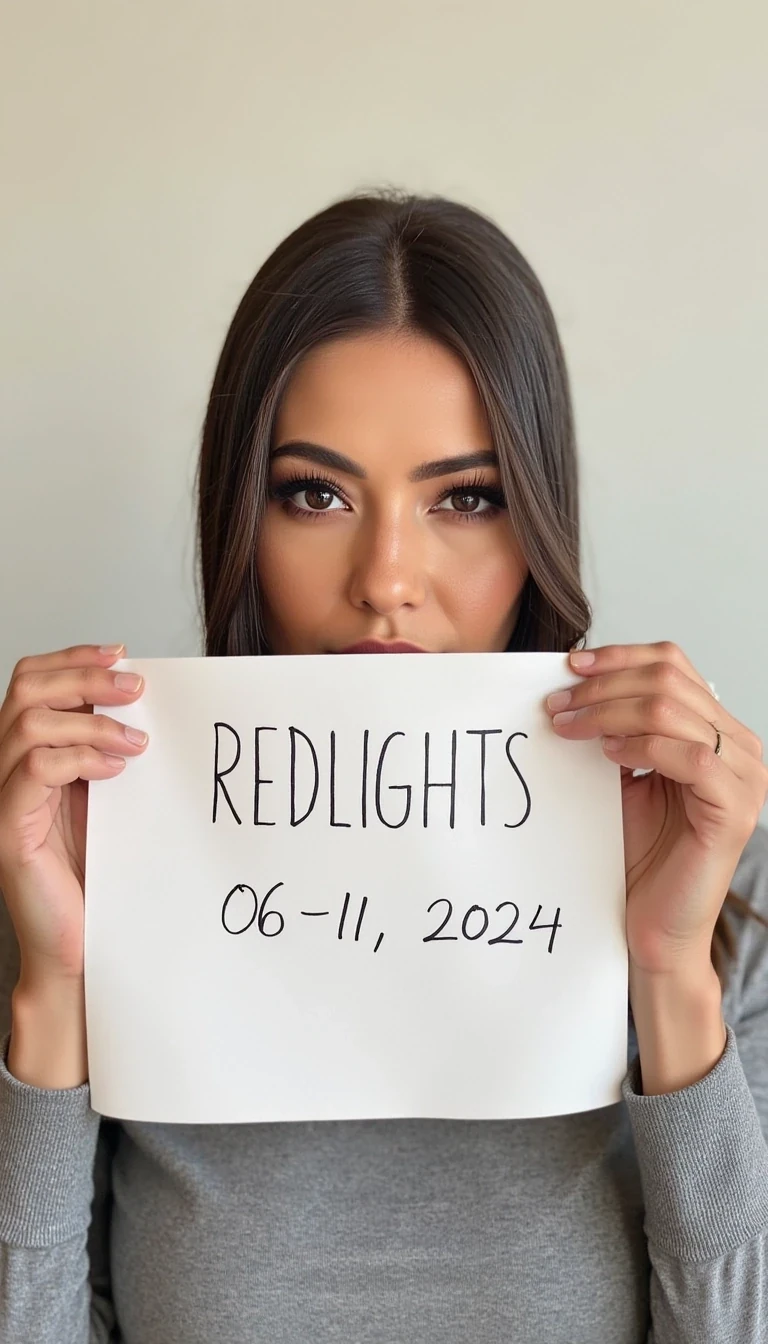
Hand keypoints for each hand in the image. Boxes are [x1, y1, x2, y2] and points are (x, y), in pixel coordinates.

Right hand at [0, 644, 147, 988]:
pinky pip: (34, 769)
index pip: (32, 680)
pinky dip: (80, 758)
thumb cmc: (93, 872)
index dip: (73, 657)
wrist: (76, 943)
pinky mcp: (8, 828)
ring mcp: (1, 796)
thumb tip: (143, 701)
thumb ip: (109, 749)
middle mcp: (4, 766)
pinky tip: (116, 770)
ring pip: (29, 723)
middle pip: (26, 688)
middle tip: (136, 687)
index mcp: (26, 752)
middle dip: (85, 675)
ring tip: (136, 741)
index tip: (122, 653)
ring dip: (91, 721)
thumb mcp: (106, 794)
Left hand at [544, 640, 767, 975]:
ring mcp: (743, 776)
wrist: (652, 927)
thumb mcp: (622, 776)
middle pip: (670, 680)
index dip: (620, 657)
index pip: (673, 664)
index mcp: (716, 729)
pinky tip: (609, 755)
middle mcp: (739, 746)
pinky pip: (688, 755)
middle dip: (604, 685)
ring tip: (568, 727)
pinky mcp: (734, 809)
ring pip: (673, 709)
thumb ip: (614, 731)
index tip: (569, 665)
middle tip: (557, 704)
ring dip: (609, 711)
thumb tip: (569, 686)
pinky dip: (641, 746)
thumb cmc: (638, 855)